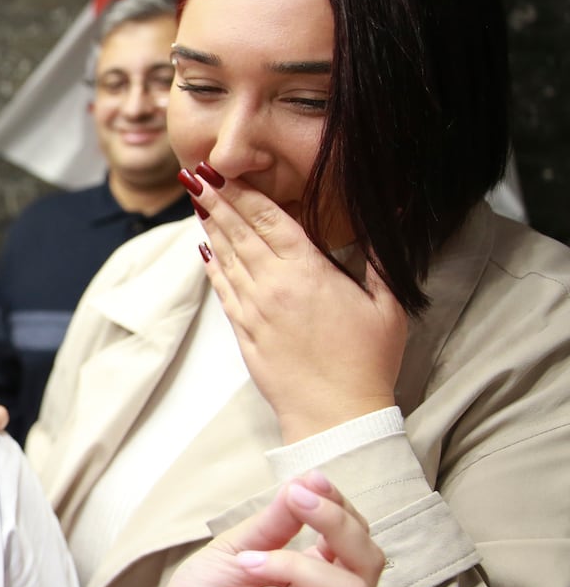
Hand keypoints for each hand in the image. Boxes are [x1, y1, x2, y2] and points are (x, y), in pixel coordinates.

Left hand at [134, 470, 381, 586]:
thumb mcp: (238, 548)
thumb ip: (275, 522)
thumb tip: (308, 481)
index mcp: (322, 577)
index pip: (357, 538)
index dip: (340, 507)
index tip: (311, 481)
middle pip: (370, 563)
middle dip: (337, 524)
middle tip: (297, 501)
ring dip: (295, 564)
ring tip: (248, 562)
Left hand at [188, 168, 406, 442]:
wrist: (335, 414)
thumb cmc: (368, 362)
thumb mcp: (387, 305)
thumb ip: (380, 258)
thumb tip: (390, 215)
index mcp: (307, 272)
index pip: (269, 219)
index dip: (244, 192)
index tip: (223, 171)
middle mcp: (272, 285)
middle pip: (239, 232)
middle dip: (216, 201)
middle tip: (195, 174)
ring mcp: (253, 309)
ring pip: (225, 257)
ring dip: (210, 227)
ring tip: (196, 201)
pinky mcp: (244, 332)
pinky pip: (223, 290)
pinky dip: (212, 267)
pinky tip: (204, 250)